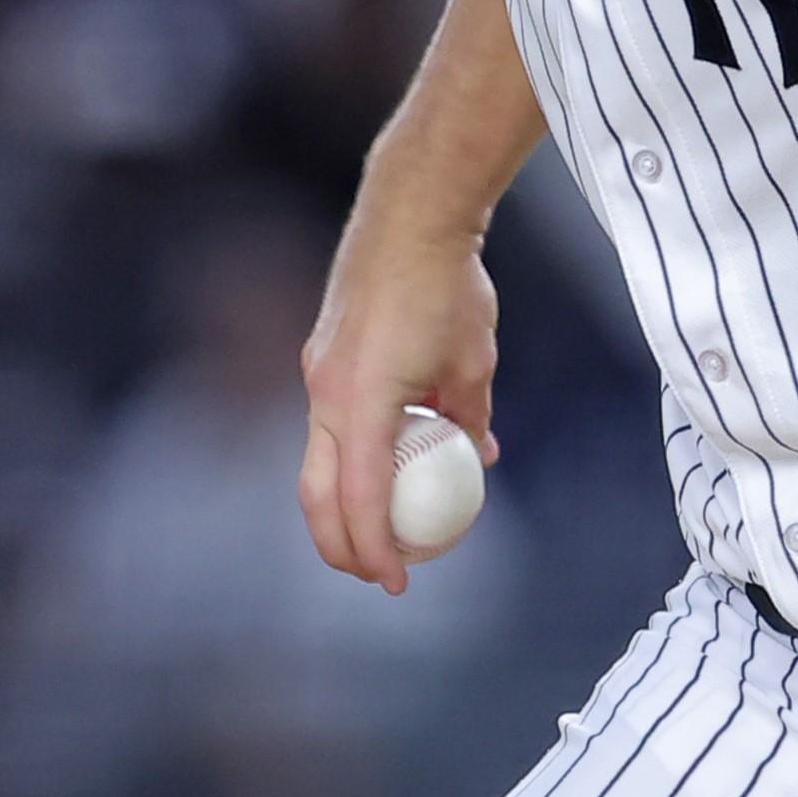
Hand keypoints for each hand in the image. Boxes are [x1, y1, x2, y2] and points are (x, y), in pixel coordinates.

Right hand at [297, 215, 498, 594]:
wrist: (409, 212)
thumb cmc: (449, 285)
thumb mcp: (474, 362)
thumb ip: (470, 416)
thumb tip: (480, 456)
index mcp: (362, 399)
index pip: (360, 496)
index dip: (375, 548)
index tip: (396, 584)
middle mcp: (327, 391)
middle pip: (317, 492)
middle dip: (340, 543)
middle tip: (377, 573)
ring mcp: (319, 373)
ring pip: (319, 459)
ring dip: (345, 500)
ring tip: (382, 529)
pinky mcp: (324, 356)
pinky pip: (335, 421)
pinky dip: (358, 450)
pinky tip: (397, 453)